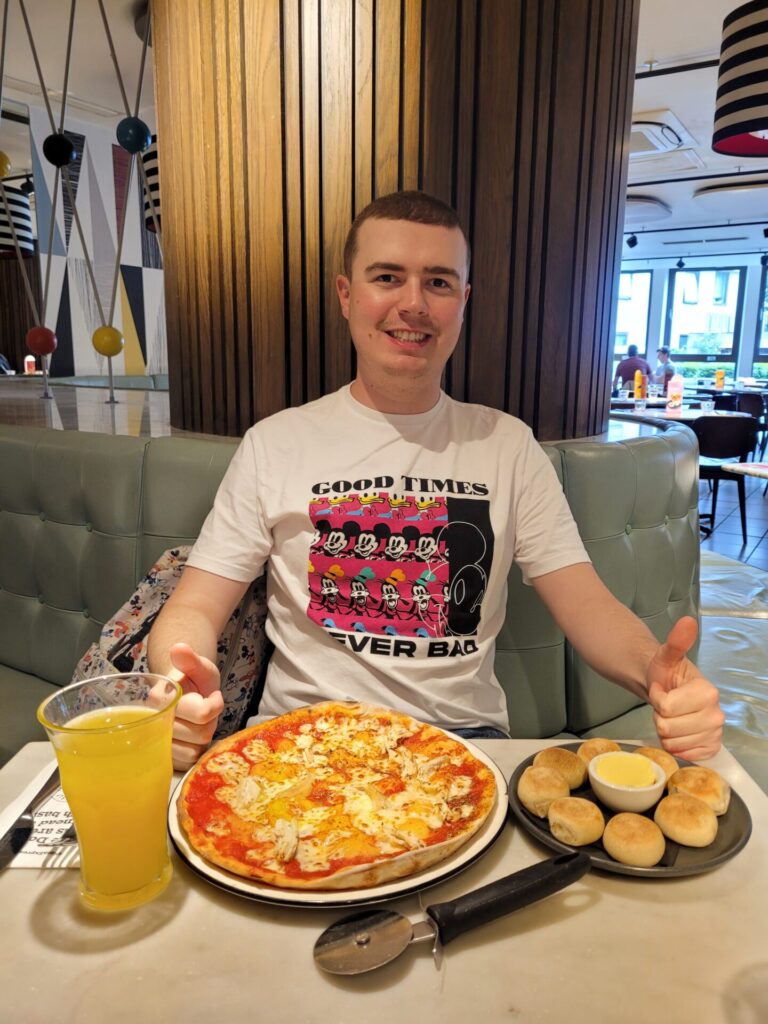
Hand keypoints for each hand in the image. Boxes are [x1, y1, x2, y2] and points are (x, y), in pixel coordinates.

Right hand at [168, 642, 223, 770]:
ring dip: (202, 737)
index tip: (212, 695)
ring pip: (194, 751)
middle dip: (209, 722)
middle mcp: (154, 722)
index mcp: (161, 699)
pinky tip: (192, 736)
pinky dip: (194, 751)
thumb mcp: (198, 665)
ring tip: (198, 722)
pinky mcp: (162, 757)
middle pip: (200, 734)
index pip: (202, 713)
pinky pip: (187, 762)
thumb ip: (190, 659)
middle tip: (204, 708)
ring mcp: (156, 743)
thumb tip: (179, 648)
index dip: (214, 705)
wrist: (181, 692)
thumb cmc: (192, 679)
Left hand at [646, 616, 723, 760]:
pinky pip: (686, 755)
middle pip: (668, 728)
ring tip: (671, 716)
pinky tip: (679, 731)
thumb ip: (676, 641)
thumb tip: (687, 622)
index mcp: (708, 692)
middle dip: (660, 717)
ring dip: (666, 731)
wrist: (668, 688)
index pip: (666, 708)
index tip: (662, 691)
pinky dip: (677, 746)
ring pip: (673, 744)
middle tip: (666, 706)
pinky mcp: (710, 747)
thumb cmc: (666, 674)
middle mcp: (717, 715)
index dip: (657, 699)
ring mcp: (715, 733)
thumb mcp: (666, 655)